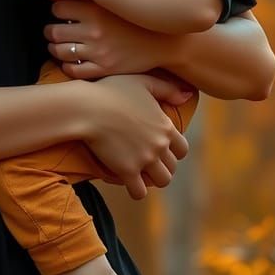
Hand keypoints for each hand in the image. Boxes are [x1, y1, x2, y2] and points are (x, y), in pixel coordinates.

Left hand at [44, 0, 173, 78]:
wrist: (162, 42)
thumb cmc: (132, 19)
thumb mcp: (110, 3)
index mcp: (95, 11)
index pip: (57, 9)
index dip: (56, 11)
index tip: (60, 13)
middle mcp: (94, 32)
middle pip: (54, 32)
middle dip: (50, 32)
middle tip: (53, 31)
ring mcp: (98, 53)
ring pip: (59, 52)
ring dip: (54, 48)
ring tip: (58, 45)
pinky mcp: (103, 69)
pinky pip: (72, 70)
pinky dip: (66, 66)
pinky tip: (69, 60)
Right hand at [83, 74, 189, 200]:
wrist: (87, 107)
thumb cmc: (111, 91)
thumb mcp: (142, 82)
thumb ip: (167, 89)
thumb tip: (188, 96)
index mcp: (165, 126)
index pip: (182, 149)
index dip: (173, 151)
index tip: (160, 149)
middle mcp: (160, 145)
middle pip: (172, 167)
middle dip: (162, 166)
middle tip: (147, 163)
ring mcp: (145, 159)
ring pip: (162, 181)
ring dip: (152, 180)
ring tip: (140, 174)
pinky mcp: (128, 171)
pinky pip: (140, 192)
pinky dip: (135, 190)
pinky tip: (127, 182)